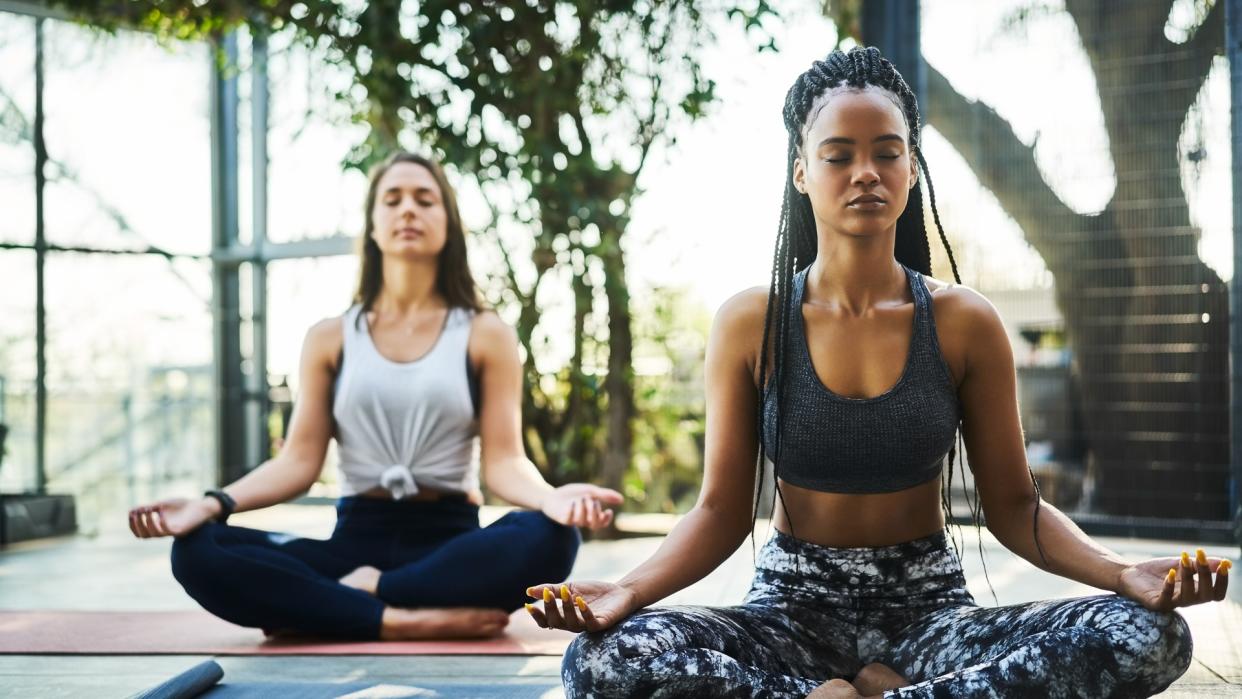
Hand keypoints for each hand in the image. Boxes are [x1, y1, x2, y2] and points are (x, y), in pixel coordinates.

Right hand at [128, 498, 217, 538]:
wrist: (201, 506)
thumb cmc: (182, 506)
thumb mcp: (162, 505)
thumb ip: (148, 508)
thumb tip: (131, 510)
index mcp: (157, 527)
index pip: (139, 533)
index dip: (132, 525)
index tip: (131, 513)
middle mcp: (163, 532)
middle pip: (143, 535)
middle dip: (138, 523)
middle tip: (140, 511)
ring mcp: (171, 532)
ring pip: (154, 534)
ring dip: (148, 522)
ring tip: (149, 509)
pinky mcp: (181, 531)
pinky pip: (167, 531)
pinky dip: (161, 522)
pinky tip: (160, 512)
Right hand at [524, 580, 638, 632]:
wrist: (620, 592)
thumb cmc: (594, 592)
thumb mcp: (570, 588)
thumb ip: (551, 589)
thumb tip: (529, 591)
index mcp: (564, 616)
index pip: (546, 622)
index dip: (537, 616)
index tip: (528, 605)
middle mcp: (574, 624)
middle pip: (556, 623)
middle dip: (550, 609)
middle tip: (548, 594)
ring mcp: (587, 625)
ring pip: (572, 624)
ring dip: (567, 608)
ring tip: (566, 593)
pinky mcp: (602, 623)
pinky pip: (591, 623)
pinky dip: (585, 612)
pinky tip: (580, 601)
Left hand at [540, 484, 622, 529]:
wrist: (552, 494)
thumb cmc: (572, 494)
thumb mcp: (590, 491)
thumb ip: (605, 495)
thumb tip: (622, 500)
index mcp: (590, 515)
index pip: (601, 523)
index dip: (606, 520)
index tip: (608, 511)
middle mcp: (582, 520)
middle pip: (593, 524)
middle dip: (594, 512)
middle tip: (591, 501)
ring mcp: (572, 521)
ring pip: (582, 521)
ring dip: (583, 509)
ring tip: (580, 499)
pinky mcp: (562, 519)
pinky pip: (569, 520)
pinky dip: (572, 511)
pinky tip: (572, 503)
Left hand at [1116, 548, 1230, 611]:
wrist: (1129, 573)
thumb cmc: (1158, 570)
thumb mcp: (1181, 564)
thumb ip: (1200, 564)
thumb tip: (1226, 562)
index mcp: (1195, 592)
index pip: (1216, 594)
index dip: (1222, 582)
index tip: (1224, 565)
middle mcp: (1186, 600)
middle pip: (1205, 595)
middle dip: (1205, 576)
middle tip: (1200, 557)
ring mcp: (1171, 603)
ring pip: (1187, 597)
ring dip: (1188, 577)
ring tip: (1182, 560)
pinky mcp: (1155, 604)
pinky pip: (1165, 600)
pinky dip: (1169, 587)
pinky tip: (1170, 574)